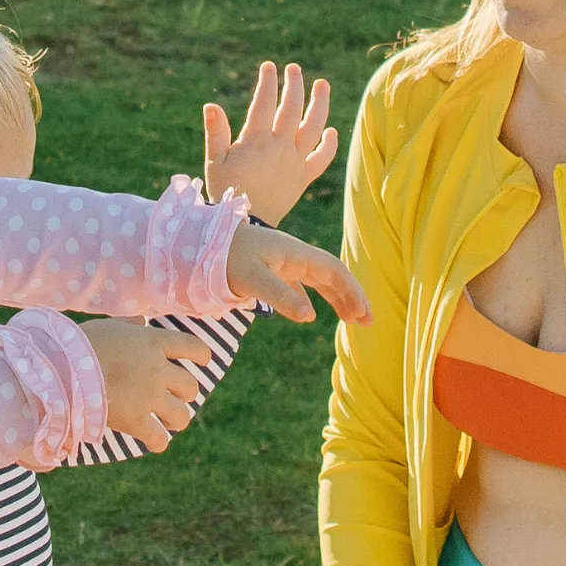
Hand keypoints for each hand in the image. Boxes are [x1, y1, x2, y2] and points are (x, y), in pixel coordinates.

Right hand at [78, 317, 202, 452]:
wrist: (62, 369)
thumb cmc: (81, 344)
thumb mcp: (110, 327)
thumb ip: (130, 325)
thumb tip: (140, 321)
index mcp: (153, 342)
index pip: (194, 348)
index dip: (202, 356)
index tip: (202, 361)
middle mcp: (157, 370)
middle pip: (190, 386)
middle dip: (185, 392)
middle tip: (175, 396)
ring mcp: (149, 397)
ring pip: (181, 415)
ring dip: (177, 419)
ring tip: (169, 420)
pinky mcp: (135, 421)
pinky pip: (159, 439)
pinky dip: (158, 442)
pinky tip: (153, 441)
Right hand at [203, 61, 336, 226]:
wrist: (246, 227)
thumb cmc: (225, 192)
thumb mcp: (214, 162)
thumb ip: (216, 133)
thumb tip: (211, 105)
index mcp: (256, 141)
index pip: (265, 103)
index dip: (268, 82)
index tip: (268, 67)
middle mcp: (280, 148)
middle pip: (292, 109)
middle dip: (294, 85)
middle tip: (293, 69)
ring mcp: (295, 163)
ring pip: (313, 128)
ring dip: (319, 104)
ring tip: (322, 85)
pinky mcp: (303, 179)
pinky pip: (321, 159)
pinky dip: (329, 145)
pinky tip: (331, 130)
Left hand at [226, 218, 370, 326]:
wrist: (199, 243)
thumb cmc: (223, 258)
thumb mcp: (252, 279)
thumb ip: (280, 297)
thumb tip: (310, 316)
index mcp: (295, 253)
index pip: (334, 271)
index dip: (352, 292)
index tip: (363, 315)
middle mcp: (294, 255)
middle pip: (333, 275)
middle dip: (352, 297)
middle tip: (367, 323)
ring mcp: (283, 262)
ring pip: (319, 280)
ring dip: (336, 298)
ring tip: (350, 320)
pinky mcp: (271, 270)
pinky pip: (301, 284)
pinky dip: (313, 298)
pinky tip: (311, 313)